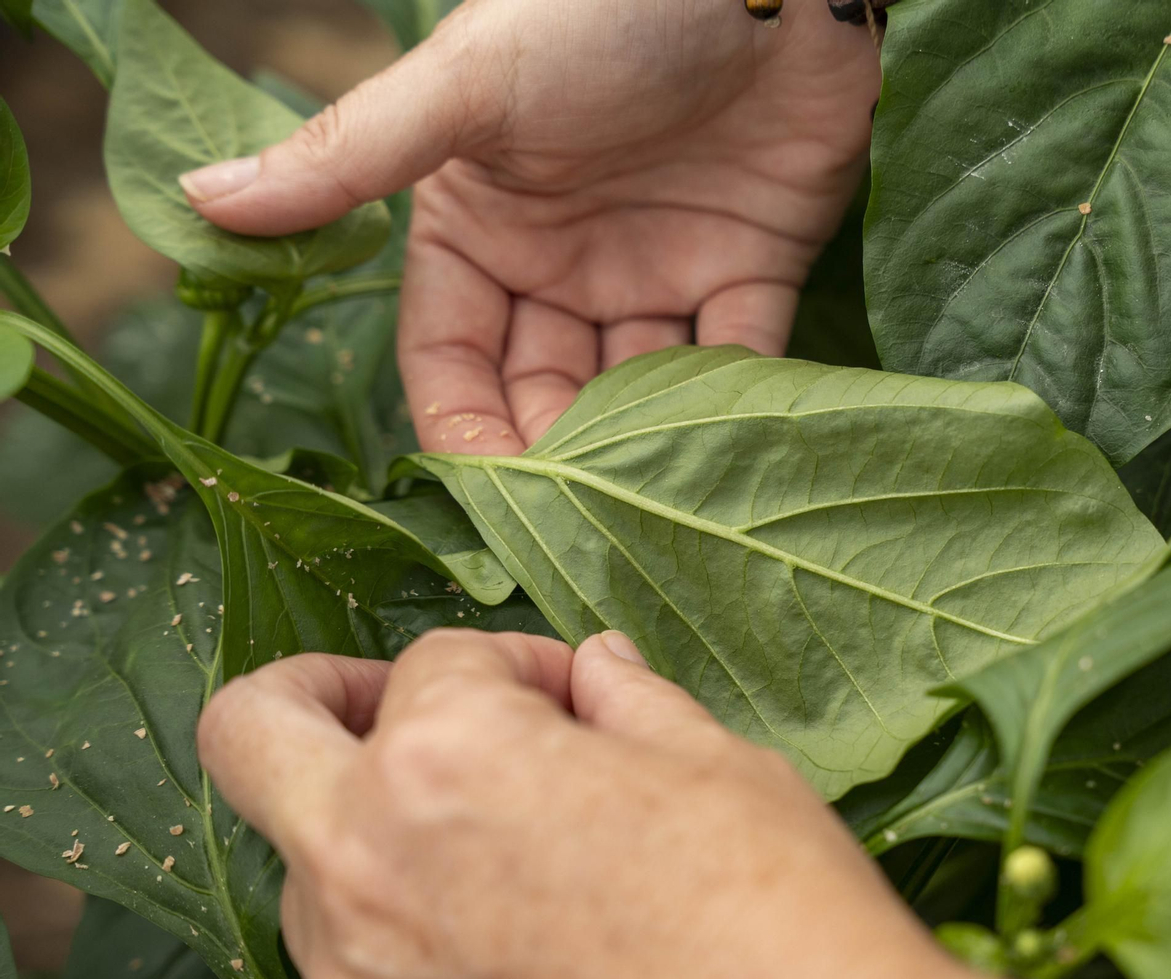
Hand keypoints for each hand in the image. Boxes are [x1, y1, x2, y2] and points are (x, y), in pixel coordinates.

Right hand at [181, 0, 880, 453]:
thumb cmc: (603, 10)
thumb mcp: (468, 86)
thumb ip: (351, 158)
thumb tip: (199, 202)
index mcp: (480, 227)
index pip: (451, 358)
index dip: (463, 429)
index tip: (486, 495)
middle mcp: (563, 262)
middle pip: (544, 392)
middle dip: (553, 456)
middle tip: (576, 516)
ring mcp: (657, 269)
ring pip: (638, 392)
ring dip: (641, 445)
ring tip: (648, 494)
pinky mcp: (750, 271)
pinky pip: (736, 360)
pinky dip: (732, 408)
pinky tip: (724, 452)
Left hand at [199, 630, 1170, 978]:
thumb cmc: (778, 911)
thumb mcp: (716, 764)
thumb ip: (628, 699)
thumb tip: (596, 669)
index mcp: (452, 752)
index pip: (438, 659)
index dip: (520, 662)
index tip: (577, 693)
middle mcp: (368, 858)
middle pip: (252, 729)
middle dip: (320, 694)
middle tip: (404, 709)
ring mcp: (358, 976)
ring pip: (298, 858)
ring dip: (369, 823)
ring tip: (491, 840)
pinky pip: (346, 963)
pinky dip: (395, 923)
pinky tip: (500, 928)